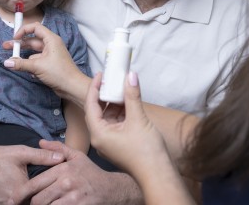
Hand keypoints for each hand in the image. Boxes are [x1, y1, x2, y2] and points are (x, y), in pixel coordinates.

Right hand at [0, 141, 65, 204]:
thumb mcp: (21, 153)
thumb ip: (42, 156)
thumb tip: (62, 158)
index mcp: (21, 191)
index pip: (40, 200)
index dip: (47, 197)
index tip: (53, 194)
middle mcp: (10, 203)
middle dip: (37, 200)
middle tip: (44, 196)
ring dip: (24, 202)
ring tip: (28, 196)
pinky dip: (13, 203)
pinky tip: (16, 197)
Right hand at [2, 22, 87, 101]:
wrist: (72, 86)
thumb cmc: (58, 72)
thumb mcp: (37, 67)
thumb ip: (21, 64)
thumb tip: (6, 62)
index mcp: (51, 39)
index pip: (35, 28)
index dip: (24, 30)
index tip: (14, 38)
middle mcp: (51, 44)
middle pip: (32, 40)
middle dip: (19, 44)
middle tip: (6, 47)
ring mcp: (50, 54)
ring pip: (33, 52)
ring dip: (25, 58)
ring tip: (15, 64)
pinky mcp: (49, 63)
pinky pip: (37, 61)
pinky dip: (32, 66)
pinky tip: (31, 74)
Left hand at [23, 140, 141, 204]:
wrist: (111, 190)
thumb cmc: (91, 173)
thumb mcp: (77, 156)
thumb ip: (58, 148)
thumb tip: (40, 142)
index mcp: (63, 169)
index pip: (35, 184)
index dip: (22, 193)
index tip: (14, 198)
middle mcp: (66, 183)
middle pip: (38, 200)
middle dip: (32, 204)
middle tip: (29, 204)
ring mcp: (72, 198)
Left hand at [84, 73, 194, 204]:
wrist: (157, 174)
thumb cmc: (146, 152)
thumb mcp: (138, 118)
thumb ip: (132, 96)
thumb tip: (130, 76)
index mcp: (99, 134)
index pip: (91, 105)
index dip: (94, 88)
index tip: (100, 75)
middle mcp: (101, 139)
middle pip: (98, 111)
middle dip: (105, 94)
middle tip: (111, 79)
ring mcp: (110, 142)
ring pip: (108, 117)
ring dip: (114, 103)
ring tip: (122, 88)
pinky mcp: (119, 144)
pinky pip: (116, 123)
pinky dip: (121, 112)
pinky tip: (129, 102)